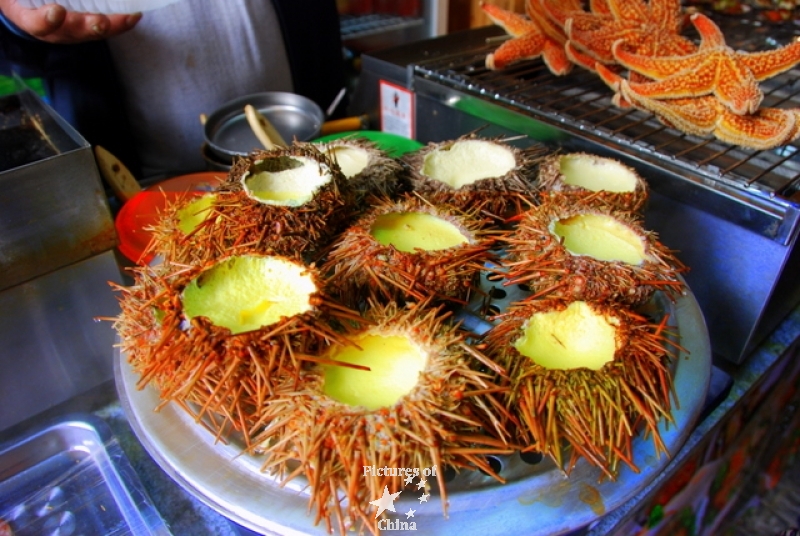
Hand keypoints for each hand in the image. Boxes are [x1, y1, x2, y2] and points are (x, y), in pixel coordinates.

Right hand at [0, 1, 141, 42]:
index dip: (46, 20)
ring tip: (129, 17)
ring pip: (93, 32)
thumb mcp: (17, 1)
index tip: (57, 11)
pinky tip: (135, 15)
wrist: (25, 7)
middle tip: (100, 22)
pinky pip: (107, 29)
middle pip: (72, 31)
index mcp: (28, 19)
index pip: (36, 24)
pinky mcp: (88, 29)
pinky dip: (121, 23)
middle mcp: (54, 30)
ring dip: (113, 26)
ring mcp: (73, 31)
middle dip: (88, 26)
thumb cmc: (22, 2)